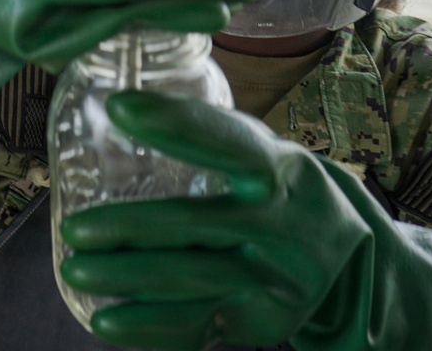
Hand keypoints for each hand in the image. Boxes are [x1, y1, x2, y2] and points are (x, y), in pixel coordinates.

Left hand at [60, 91, 431, 350]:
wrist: (357, 263)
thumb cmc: (288, 194)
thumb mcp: (272, 157)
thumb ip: (215, 139)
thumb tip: (127, 104)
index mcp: (283, 171)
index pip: (228, 141)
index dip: (175, 123)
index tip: (119, 108)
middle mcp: (282, 225)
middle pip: (200, 225)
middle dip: (132, 228)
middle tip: (74, 226)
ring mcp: (274, 278)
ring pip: (193, 278)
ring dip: (129, 277)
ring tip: (75, 267)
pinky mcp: (262, 319)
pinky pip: (199, 325)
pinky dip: (150, 326)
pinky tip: (106, 319)